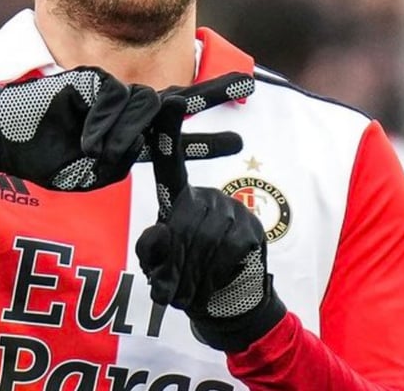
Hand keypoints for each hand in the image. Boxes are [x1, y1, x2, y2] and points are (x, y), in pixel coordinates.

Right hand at [0, 67, 250, 190]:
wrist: (3, 134)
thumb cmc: (41, 158)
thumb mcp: (87, 172)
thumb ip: (119, 158)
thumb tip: (139, 138)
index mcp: (124, 141)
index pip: (171, 139)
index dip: (203, 139)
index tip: (237, 138)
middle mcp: (122, 115)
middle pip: (172, 105)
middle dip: (210, 95)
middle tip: (246, 84)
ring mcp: (108, 94)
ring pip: (141, 106)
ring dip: (122, 133)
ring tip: (93, 148)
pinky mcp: (92, 79)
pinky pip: (114, 97)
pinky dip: (103, 120)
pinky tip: (85, 133)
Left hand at [135, 91, 285, 351]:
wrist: (223, 303)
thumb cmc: (181, 279)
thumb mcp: (156, 267)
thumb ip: (152, 251)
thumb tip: (160, 230)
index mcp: (176, 199)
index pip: (168, 161)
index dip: (168, 131)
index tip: (171, 99)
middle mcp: (204, 196)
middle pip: (185, 219)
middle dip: (178, 259)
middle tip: (178, 284)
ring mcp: (230, 210)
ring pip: (208, 236)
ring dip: (196, 270)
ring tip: (195, 284)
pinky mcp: (251, 228)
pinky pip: (230, 249)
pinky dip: (218, 273)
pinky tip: (218, 279)